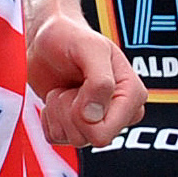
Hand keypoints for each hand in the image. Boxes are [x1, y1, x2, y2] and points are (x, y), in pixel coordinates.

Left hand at [28, 12, 143, 149]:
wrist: (45, 39)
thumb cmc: (70, 37)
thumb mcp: (90, 48)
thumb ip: (100, 80)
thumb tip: (95, 116)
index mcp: (132, 94)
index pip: (107, 132)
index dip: (86, 114)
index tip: (82, 88)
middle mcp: (119, 112)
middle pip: (92, 139)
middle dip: (73, 113)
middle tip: (73, 87)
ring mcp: (97, 122)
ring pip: (73, 139)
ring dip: (61, 112)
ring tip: (66, 88)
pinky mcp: (75, 126)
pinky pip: (56, 139)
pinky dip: (50, 118)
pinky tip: (59, 98)